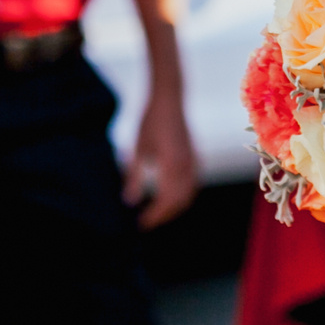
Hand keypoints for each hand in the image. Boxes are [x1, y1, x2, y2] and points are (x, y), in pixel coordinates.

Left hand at [125, 96, 200, 229]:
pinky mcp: (195, 157)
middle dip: (164, 216)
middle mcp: (186, 167)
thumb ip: (134, 176)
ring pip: (189, 194)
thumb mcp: (138, 149)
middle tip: (147, 222)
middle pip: (179, 202)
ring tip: (157, 213)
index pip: (165, 201)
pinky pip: (193, 183)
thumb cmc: (151, 122)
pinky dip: (183, 195)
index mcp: (172, 166)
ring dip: (174, 207)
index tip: (140, 224)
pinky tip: (171, 196)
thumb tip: (128, 201)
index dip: (154, 216)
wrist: (169, 100)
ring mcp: (193, 162)